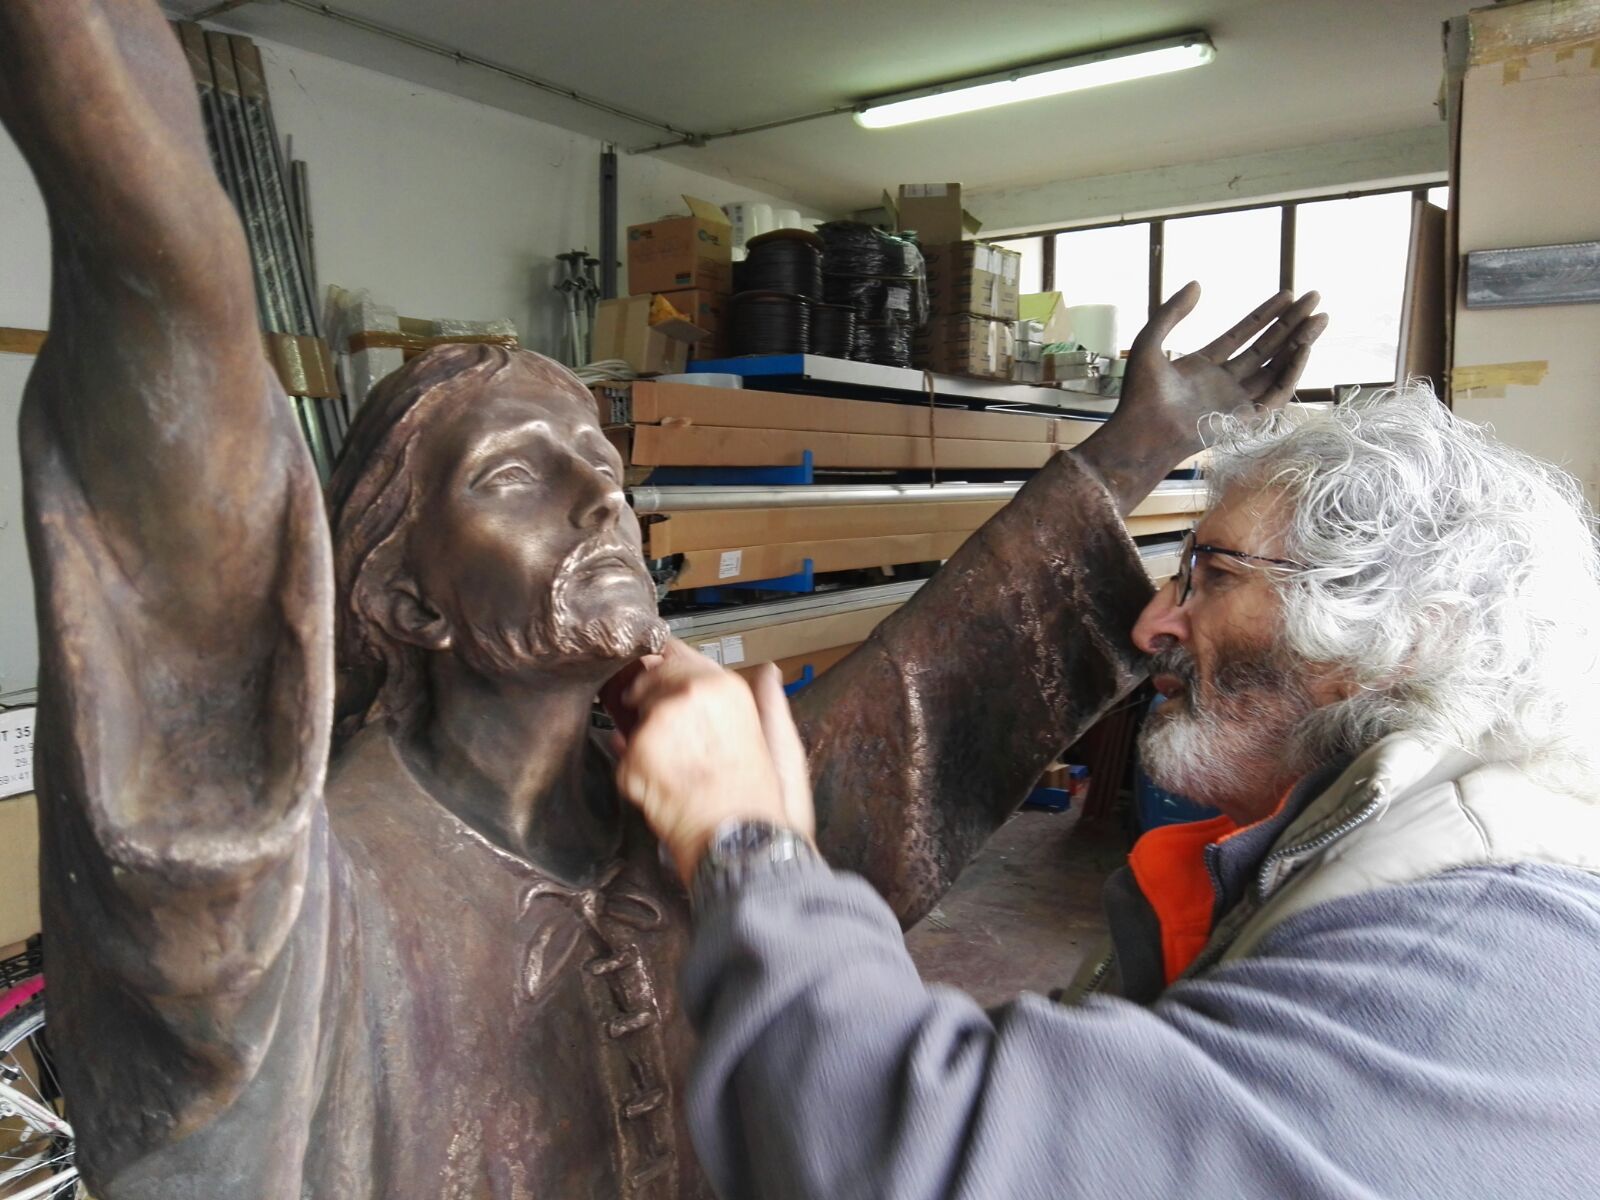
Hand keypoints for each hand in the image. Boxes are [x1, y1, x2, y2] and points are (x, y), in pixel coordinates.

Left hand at [613, 639, 814, 885]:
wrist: (741, 844)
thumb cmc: (762, 800)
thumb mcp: (780, 741)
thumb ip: (769, 701)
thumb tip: (768, 672)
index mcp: (724, 687)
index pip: (678, 653)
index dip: (667, 665)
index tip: (661, 674)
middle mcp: (688, 696)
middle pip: (649, 679)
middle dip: (651, 698)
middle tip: (666, 731)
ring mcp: (658, 724)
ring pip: (635, 717)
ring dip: (645, 737)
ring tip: (675, 768)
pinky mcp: (635, 756)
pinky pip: (624, 754)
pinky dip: (635, 769)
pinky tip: (663, 787)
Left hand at [1073, 284, 1326, 513]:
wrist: (1143, 431)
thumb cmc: (1140, 393)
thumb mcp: (1150, 341)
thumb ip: (1171, 312)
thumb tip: (1197, 283)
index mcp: (1203, 367)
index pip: (1242, 335)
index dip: (1264, 315)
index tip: (1287, 294)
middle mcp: (1224, 383)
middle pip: (1265, 348)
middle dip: (1291, 324)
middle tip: (1315, 299)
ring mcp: (1236, 400)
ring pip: (1276, 367)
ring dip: (1299, 343)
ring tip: (1320, 318)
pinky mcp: (1246, 418)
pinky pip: (1277, 392)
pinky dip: (1292, 371)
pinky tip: (1303, 347)